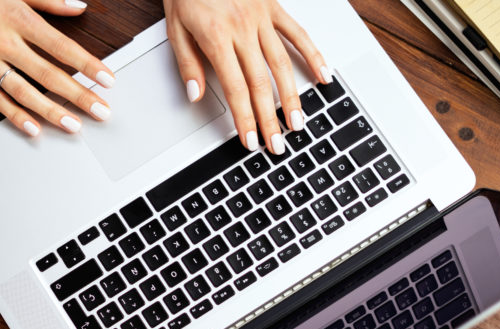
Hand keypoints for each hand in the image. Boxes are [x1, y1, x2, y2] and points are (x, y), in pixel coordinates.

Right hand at [0, 0, 114, 136]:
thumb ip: (48, 0)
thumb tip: (78, 7)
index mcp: (17, 18)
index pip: (61, 46)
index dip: (87, 65)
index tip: (107, 79)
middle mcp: (3, 42)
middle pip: (48, 74)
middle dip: (78, 95)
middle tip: (101, 111)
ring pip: (24, 92)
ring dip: (50, 111)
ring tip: (73, 125)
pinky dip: (14, 115)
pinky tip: (32, 128)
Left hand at [164, 0, 329, 153]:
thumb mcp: (174, 27)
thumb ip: (187, 63)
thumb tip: (195, 95)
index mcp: (216, 37)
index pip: (235, 88)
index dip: (244, 118)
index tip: (250, 140)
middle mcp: (243, 29)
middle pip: (261, 83)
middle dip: (270, 118)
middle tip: (278, 144)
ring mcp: (262, 17)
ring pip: (282, 63)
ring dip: (293, 96)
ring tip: (299, 122)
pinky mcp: (274, 7)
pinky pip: (297, 33)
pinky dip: (313, 55)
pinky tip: (325, 76)